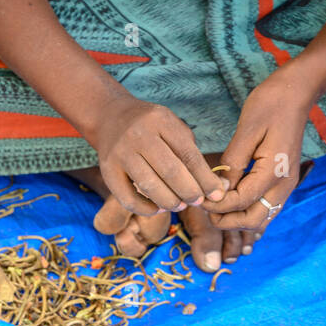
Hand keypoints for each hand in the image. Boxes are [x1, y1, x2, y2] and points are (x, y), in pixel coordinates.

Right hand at [86, 95, 227, 216]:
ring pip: (149, 186)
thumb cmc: (151, 128)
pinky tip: (157, 208)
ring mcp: (120, 152)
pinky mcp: (107, 170)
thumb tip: (218, 188)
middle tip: (197, 202)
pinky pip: (127, 198)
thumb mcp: (172, 128)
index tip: (216, 194)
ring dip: (169, 201)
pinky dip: (145, 208)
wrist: (111, 117)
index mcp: (160, 120)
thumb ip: (192, 154)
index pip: (188, 154)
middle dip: (189, 192)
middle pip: (170, 171)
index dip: (204, 178)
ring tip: (179, 205)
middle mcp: (138, 134)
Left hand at [207, 73, 314, 230]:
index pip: (240, 202)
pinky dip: (247, 210)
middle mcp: (284, 184)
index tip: (199, 198)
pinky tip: (231, 200)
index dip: (217, 205)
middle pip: (253, 220)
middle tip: (206, 208)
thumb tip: (218, 190)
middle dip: (226, 220)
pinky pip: (266, 207)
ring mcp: (287, 185)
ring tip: (216, 206)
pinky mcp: (284, 182)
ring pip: (261, 218)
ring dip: (237, 218)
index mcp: (274, 172)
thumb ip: (232, 163)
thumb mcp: (246, 130)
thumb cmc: (271, 104)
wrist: (297, 92)